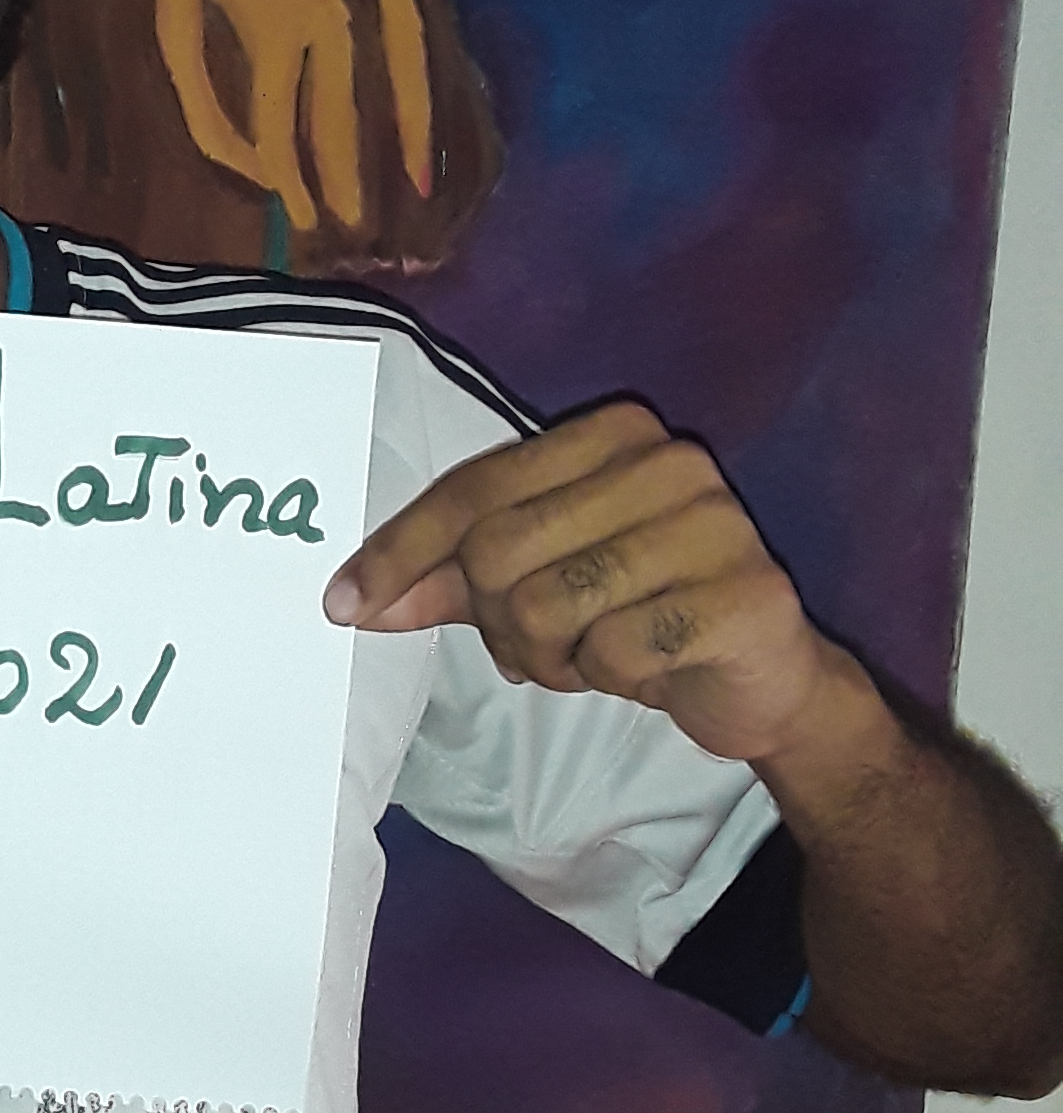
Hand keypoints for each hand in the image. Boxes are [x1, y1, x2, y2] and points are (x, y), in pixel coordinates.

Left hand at [322, 398, 841, 765]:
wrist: (767, 678)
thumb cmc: (642, 615)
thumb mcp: (541, 585)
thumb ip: (455, 581)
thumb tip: (357, 600)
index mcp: (614, 434)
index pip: (474, 490)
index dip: (400, 552)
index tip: (344, 605)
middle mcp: (667, 462)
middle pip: (498, 552)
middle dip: (495, 622)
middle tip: (530, 650)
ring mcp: (713, 525)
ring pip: (546, 605)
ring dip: (546, 656)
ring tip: (587, 657)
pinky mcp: (742, 597)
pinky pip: (612, 651)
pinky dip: (605, 677)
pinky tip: (639, 670)